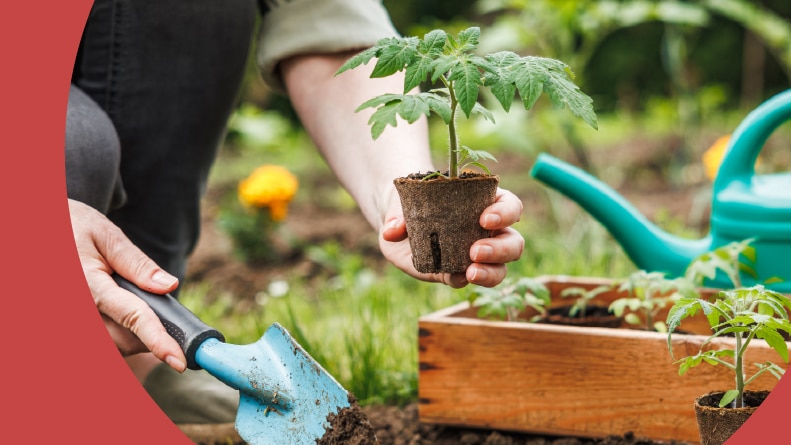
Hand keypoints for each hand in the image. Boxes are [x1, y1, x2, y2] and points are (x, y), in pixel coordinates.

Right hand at [68, 199, 186, 371]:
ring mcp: (68, 321)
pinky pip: (100, 344)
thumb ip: (137, 264)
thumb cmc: (75, 228)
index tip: (179, 361)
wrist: (41, 230)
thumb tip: (169, 286)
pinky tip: (117, 315)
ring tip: (130, 301)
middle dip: (150, 334)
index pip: (132, 317)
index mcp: (89, 284)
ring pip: (112, 347)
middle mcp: (77, 308)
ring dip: (133, 337)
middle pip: (125, 341)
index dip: (159, 341)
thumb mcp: (107, 236)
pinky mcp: (65, 326)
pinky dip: (117, 336)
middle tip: (157, 308)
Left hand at [380, 187, 523, 288]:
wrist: (396, 223)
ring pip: (500, 268)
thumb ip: (399, 213)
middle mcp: (487, 231)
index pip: (510, 206)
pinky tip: (455, 277)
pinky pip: (467, 280)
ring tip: (471, 272)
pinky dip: (463, 280)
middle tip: (475, 250)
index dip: (505, 213)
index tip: (485, 219)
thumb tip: (393, 231)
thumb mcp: (405, 199)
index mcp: (485, 203)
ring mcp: (474, 255)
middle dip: (500, 248)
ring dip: (491, 272)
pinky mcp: (456, 272)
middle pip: (513, 241)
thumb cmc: (412, 201)